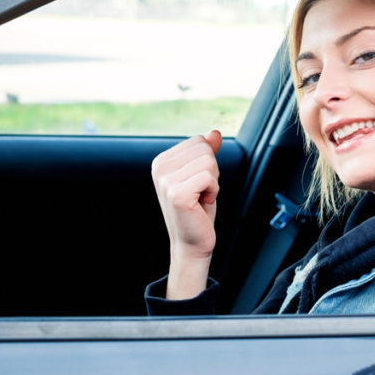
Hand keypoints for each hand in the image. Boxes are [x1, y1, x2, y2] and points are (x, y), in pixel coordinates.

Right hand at [151, 129, 222, 298]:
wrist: (192, 241)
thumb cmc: (198, 209)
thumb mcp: (203, 175)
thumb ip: (207, 152)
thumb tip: (215, 132)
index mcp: (162, 161)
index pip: (198, 141)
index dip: (207, 162)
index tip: (197, 183)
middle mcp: (159, 168)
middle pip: (204, 149)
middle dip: (212, 171)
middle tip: (200, 192)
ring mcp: (166, 181)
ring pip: (209, 162)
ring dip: (213, 182)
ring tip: (200, 197)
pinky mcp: (177, 194)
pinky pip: (209, 177)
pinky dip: (213, 191)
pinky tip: (201, 203)